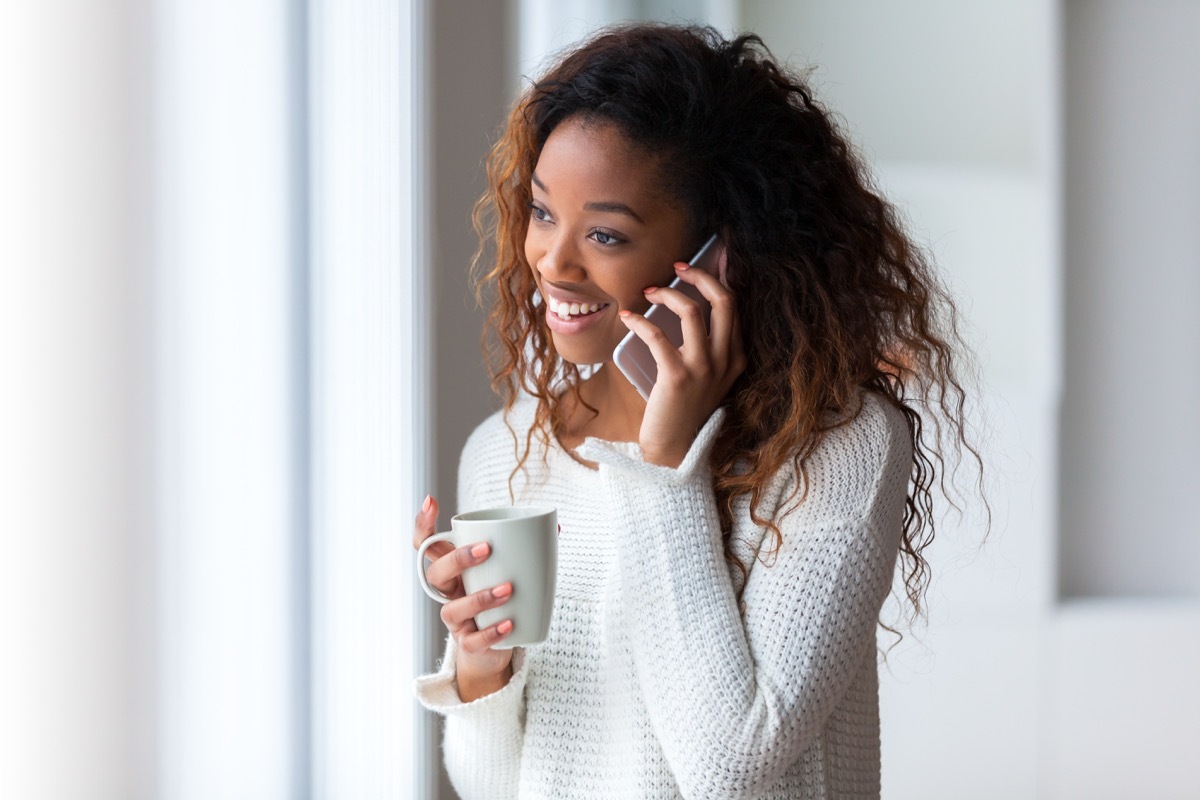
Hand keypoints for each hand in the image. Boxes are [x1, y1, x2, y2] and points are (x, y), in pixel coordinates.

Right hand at [413, 495, 513, 699]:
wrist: (496, 647)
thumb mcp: (506, 572)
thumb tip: (554, 527)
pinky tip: (509, 623)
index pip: (427, 545)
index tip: (432, 500)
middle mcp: (448, 594)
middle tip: (487, 549)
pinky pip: (472, 641)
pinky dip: (490, 632)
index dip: (423, 523)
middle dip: (458, 559)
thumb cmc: (500, 600)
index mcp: (454, 570)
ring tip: (508, 589)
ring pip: (451, 609)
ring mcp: (456, 621)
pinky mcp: (467, 645)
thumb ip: (523, 551)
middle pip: (435, 574)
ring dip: (479, 598)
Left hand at [619, 255, 744, 466]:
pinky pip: (658, 335)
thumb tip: (681, 307)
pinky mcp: (677, 377)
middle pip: (724, 300)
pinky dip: (640, 320)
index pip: (735, 306)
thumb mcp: (705, 378)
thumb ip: (702, 348)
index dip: (721, 277)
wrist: (673, 450)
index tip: (705, 260)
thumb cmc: (682, 410)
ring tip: (650, 291)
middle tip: (679, 266)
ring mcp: (703, 369)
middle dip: (701, 274)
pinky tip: (629, 317)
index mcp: (736, 358)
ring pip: (692, 311)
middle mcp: (726, 361)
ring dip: (668, 293)